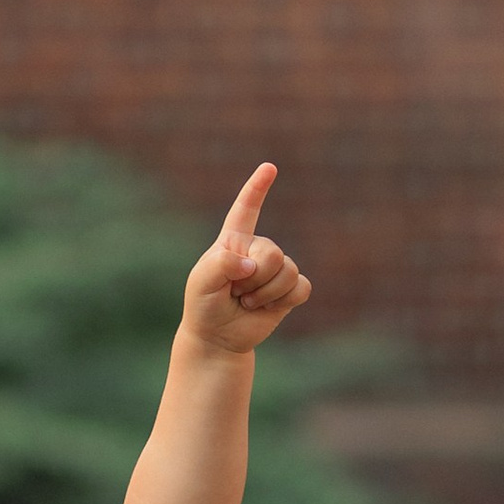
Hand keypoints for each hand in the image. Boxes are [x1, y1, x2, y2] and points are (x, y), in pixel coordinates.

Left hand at [179, 162, 310, 357]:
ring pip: (288, 272)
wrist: (219, 336)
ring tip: (246, 301)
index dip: (257, 188)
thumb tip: (252, 265)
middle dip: (254, 279)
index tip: (269, 167)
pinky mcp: (290, 290)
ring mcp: (276, 268)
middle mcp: (257, 249)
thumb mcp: (202, 282)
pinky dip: (283, 301)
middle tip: (236, 292)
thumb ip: (221, 265)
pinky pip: (301, 288)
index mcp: (233, 240)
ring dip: (265, 294)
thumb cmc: (204, 304)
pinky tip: (267, 308)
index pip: (245, 209)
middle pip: (272, 254)